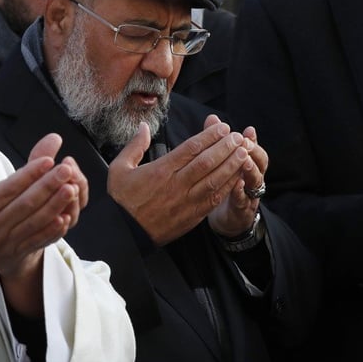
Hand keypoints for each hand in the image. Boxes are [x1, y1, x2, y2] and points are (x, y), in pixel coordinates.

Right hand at [0, 133, 85, 286]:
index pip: (8, 189)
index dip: (29, 174)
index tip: (47, 160)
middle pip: (26, 204)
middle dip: (49, 185)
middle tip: (67, 168)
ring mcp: (5, 242)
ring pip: (35, 222)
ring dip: (56, 205)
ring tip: (73, 189)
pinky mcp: (12, 253)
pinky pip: (36, 242)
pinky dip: (52, 232)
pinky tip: (66, 219)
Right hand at [108, 120, 247, 245]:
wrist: (125, 234)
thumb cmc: (121, 201)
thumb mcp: (119, 169)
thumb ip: (134, 146)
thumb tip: (143, 127)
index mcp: (160, 171)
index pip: (191, 148)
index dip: (209, 136)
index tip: (222, 127)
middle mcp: (176, 185)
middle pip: (207, 162)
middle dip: (225, 147)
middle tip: (238, 137)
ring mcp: (186, 202)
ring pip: (214, 180)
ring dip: (231, 165)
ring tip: (244, 152)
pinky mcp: (192, 217)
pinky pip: (214, 199)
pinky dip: (227, 187)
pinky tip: (237, 177)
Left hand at [206, 115, 267, 237]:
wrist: (228, 216)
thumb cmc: (226, 183)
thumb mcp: (223, 162)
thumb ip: (219, 141)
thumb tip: (213, 118)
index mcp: (249, 164)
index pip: (255, 149)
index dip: (253, 140)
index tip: (247, 131)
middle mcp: (254, 178)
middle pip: (261, 163)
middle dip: (253, 152)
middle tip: (245, 144)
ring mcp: (251, 194)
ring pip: (256, 181)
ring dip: (250, 170)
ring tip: (244, 161)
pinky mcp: (243, 210)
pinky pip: (244, 201)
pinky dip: (241, 193)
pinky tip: (237, 185)